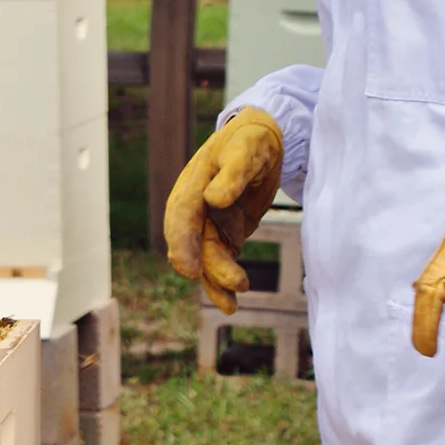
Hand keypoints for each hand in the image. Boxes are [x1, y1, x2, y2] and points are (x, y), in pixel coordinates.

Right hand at [164, 108, 283, 313]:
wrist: (263, 140)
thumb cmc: (251, 141)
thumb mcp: (246, 150)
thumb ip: (232, 174)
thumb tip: (214, 200)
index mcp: (193, 185)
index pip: (181, 216)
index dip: (182, 243)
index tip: (189, 269)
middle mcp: (196, 207)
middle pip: (192, 242)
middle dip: (205, 268)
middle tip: (226, 288)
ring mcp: (209, 222)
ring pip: (206, 257)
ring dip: (216, 280)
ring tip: (232, 304)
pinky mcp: (225, 232)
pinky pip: (220, 260)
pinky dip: (223, 281)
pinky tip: (231, 301)